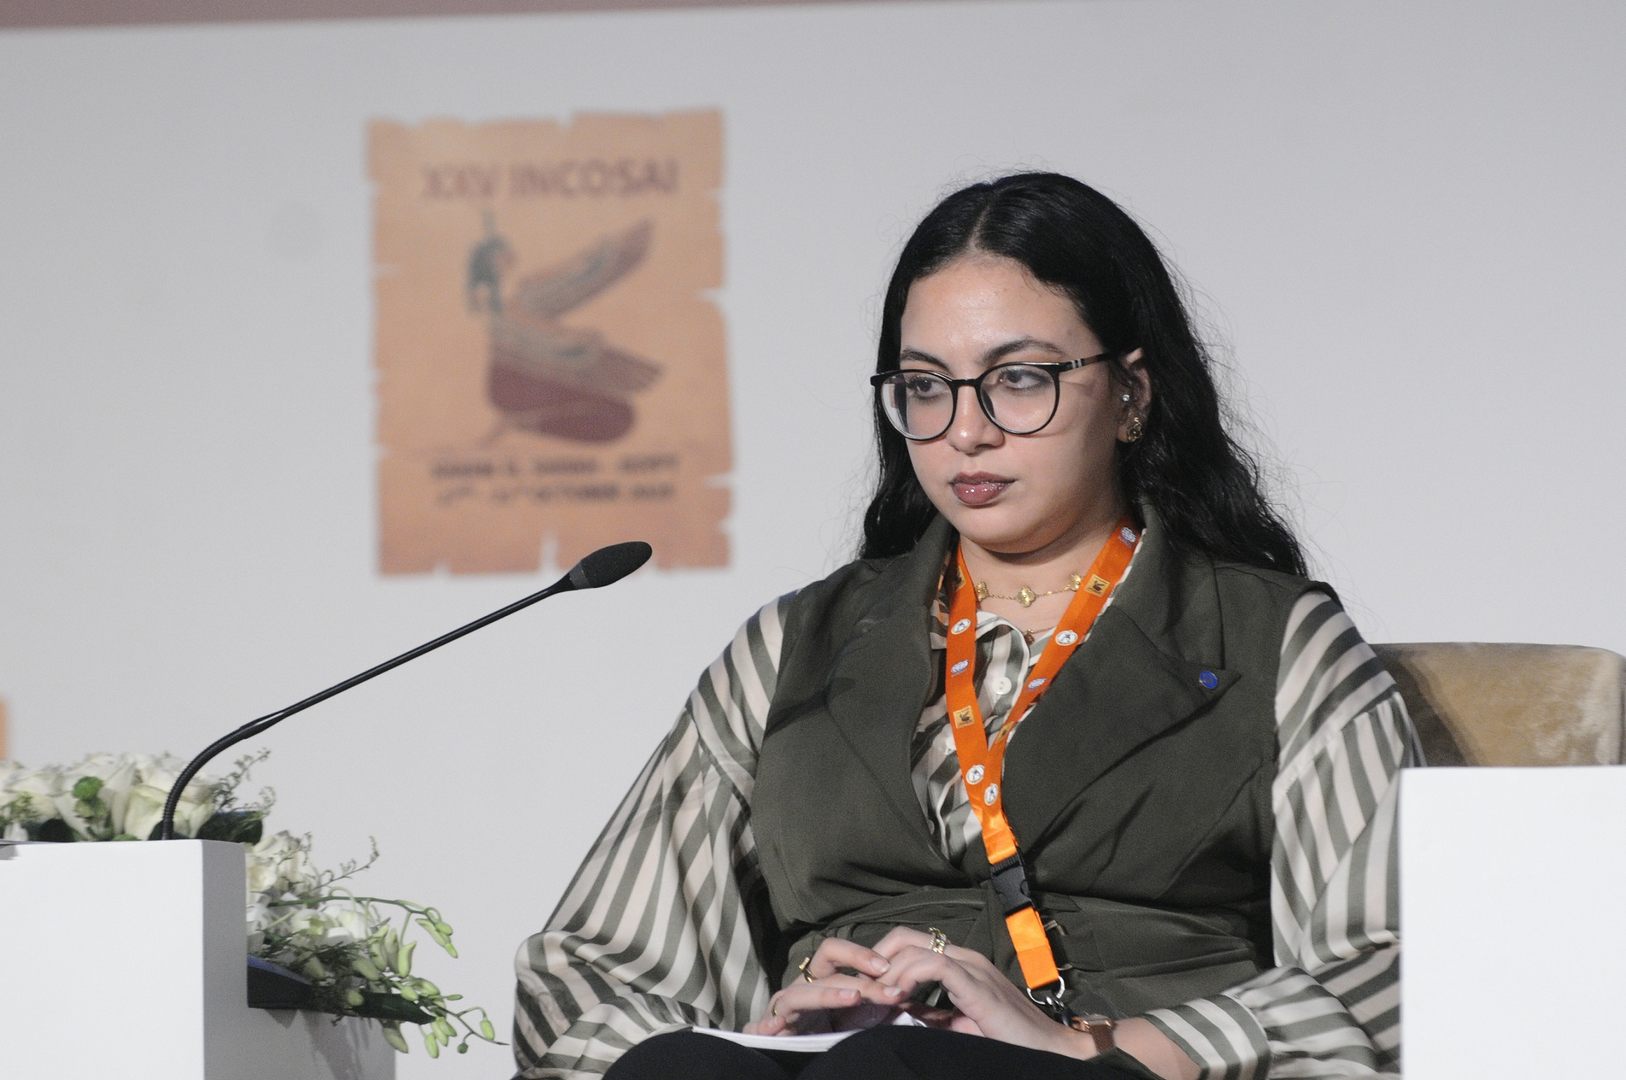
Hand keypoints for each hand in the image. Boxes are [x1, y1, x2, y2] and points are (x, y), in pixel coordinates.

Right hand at [743, 936, 911, 1035]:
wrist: (793, 1057)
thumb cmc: (828, 1033)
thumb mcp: (857, 1019)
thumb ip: (878, 1008)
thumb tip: (910, 1001)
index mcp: (822, 979)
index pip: (838, 953)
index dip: (861, 955)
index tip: (889, 968)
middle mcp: (802, 986)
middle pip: (825, 963)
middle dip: (858, 971)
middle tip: (888, 988)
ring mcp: (784, 1007)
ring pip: (801, 993)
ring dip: (828, 995)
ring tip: (854, 998)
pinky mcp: (767, 1031)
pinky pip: (763, 1025)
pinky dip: (767, 1025)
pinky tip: (776, 1027)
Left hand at [868, 927, 1092, 1058]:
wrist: (1047, 1049)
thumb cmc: (1006, 1040)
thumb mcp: (957, 1025)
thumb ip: (929, 1015)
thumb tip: (896, 1012)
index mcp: (959, 964)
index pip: (910, 944)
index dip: (883, 960)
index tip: (866, 987)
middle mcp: (964, 957)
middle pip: (906, 936)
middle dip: (877, 956)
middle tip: (863, 985)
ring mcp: (971, 965)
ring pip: (915, 947)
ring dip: (888, 970)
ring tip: (877, 995)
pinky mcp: (976, 982)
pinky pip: (934, 963)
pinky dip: (909, 976)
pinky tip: (898, 996)